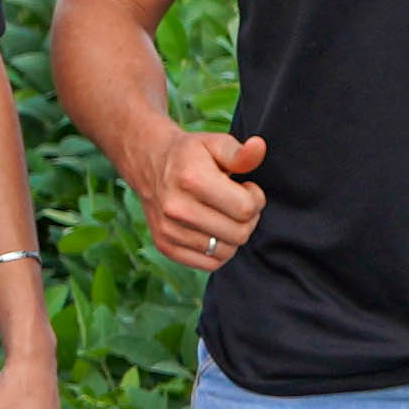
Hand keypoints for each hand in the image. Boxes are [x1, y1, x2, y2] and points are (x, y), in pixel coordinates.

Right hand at [137, 126, 265, 274]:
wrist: (149, 164)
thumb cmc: (191, 154)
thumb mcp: (215, 144)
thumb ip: (240, 152)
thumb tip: (259, 147)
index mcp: (192, 179)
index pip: (245, 209)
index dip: (256, 199)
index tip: (247, 188)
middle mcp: (177, 208)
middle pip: (239, 233)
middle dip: (248, 219)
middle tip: (238, 203)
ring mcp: (169, 230)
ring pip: (226, 252)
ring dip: (233, 235)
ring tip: (225, 215)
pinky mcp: (165, 246)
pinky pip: (209, 264)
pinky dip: (218, 251)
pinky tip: (214, 230)